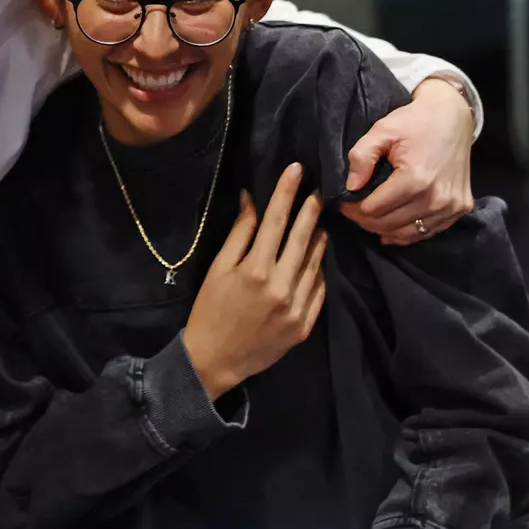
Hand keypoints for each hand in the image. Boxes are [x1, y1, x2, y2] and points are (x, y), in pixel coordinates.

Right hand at [183, 163, 327, 399]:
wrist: (216, 359)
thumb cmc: (210, 310)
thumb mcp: (217, 269)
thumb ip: (239, 234)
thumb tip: (251, 200)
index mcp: (255, 270)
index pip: (275, 221)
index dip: (286, 193)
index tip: (297, 169)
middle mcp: (281, 286)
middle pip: (302, 238)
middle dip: (311, 210)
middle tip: (319, 191)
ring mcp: (297, 307)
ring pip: (315, 263)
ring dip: (318, 239)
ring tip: (319, 222)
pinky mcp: (306, 324)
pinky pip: (319, 289)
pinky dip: (318, 270)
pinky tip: (314, 258)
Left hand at [341, 77, 474, 245]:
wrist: (452, 117)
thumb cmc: (414, 122)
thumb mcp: (382, 131)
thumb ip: (361, 157)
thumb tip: (351, 187)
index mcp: (416, 179)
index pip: (374, 209)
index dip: (353, 208)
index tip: (343, 202)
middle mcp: (437, 198)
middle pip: (389, 225)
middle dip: (364, 220)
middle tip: (352, 211)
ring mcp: (452, 206)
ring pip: (408, 233)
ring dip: (384, 229)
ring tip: (369, 218)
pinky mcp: (461, 208)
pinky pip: (428, 231)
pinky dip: (407, 233)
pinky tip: (391, 228)